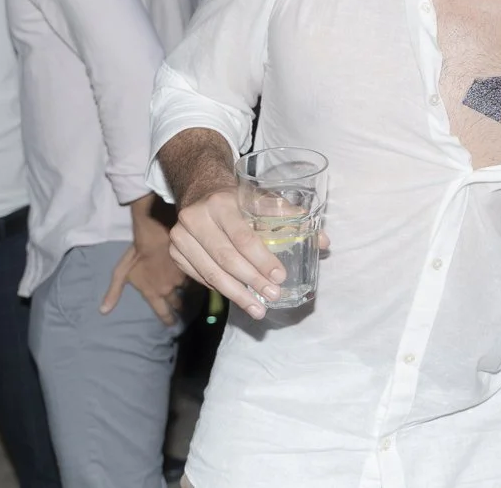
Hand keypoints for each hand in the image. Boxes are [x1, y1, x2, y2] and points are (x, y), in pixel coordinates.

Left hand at [100, 228, 187, 325]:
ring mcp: (179, 280)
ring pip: (184, 288)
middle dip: (178, 306)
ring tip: (184, 287)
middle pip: (177, 303)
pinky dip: (188, 276)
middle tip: (181, 307)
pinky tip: (188, 272)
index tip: (172, 325)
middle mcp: (167, 290)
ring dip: (183, 288)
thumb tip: (102, 311)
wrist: (155, 238)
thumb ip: (114, 293)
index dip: (168, 320)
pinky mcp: (187, 268)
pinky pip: (189, 276)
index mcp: (152, 294)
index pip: (162, 312)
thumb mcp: (121, 274)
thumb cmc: (136, 256)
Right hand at [168, 183, 328, 320]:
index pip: (243, 237)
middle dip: (252, 281)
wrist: (200, 190)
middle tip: (272, 297)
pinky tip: (239, 297)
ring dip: (237, 294)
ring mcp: (181, 237)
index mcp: (221, 202)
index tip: (280, 276)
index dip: (262, 259)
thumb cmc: (238, 198)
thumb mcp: (262, 199)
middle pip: (227, 258)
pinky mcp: (175, 251)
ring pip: (211, 273)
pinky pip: (200, 277)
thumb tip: (324, 241)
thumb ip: (291, 218)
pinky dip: (221, 289)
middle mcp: (196, 218)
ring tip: (258, 310)